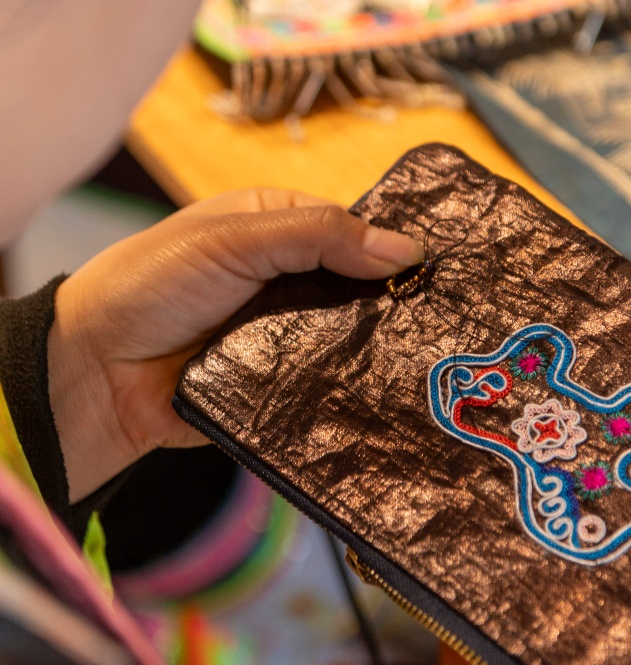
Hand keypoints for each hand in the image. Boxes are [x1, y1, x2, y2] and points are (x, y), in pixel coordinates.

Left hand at [48, 188, 422, 501]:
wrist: (94, 374)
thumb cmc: (152, 284)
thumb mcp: (235, 238)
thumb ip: (317, 236)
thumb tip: (407, 248)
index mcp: (278, 230)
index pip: (354, 231)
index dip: (392, 245)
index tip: (441, 266)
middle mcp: (291, 282)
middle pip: (361, 289)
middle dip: (394, 302)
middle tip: (446, 319)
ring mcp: (290, 337)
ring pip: (352, 341)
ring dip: (378, 348)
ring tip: (433, 359)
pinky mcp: (286, 386)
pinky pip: (331, 386)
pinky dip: (353, 388)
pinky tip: (393, 392)